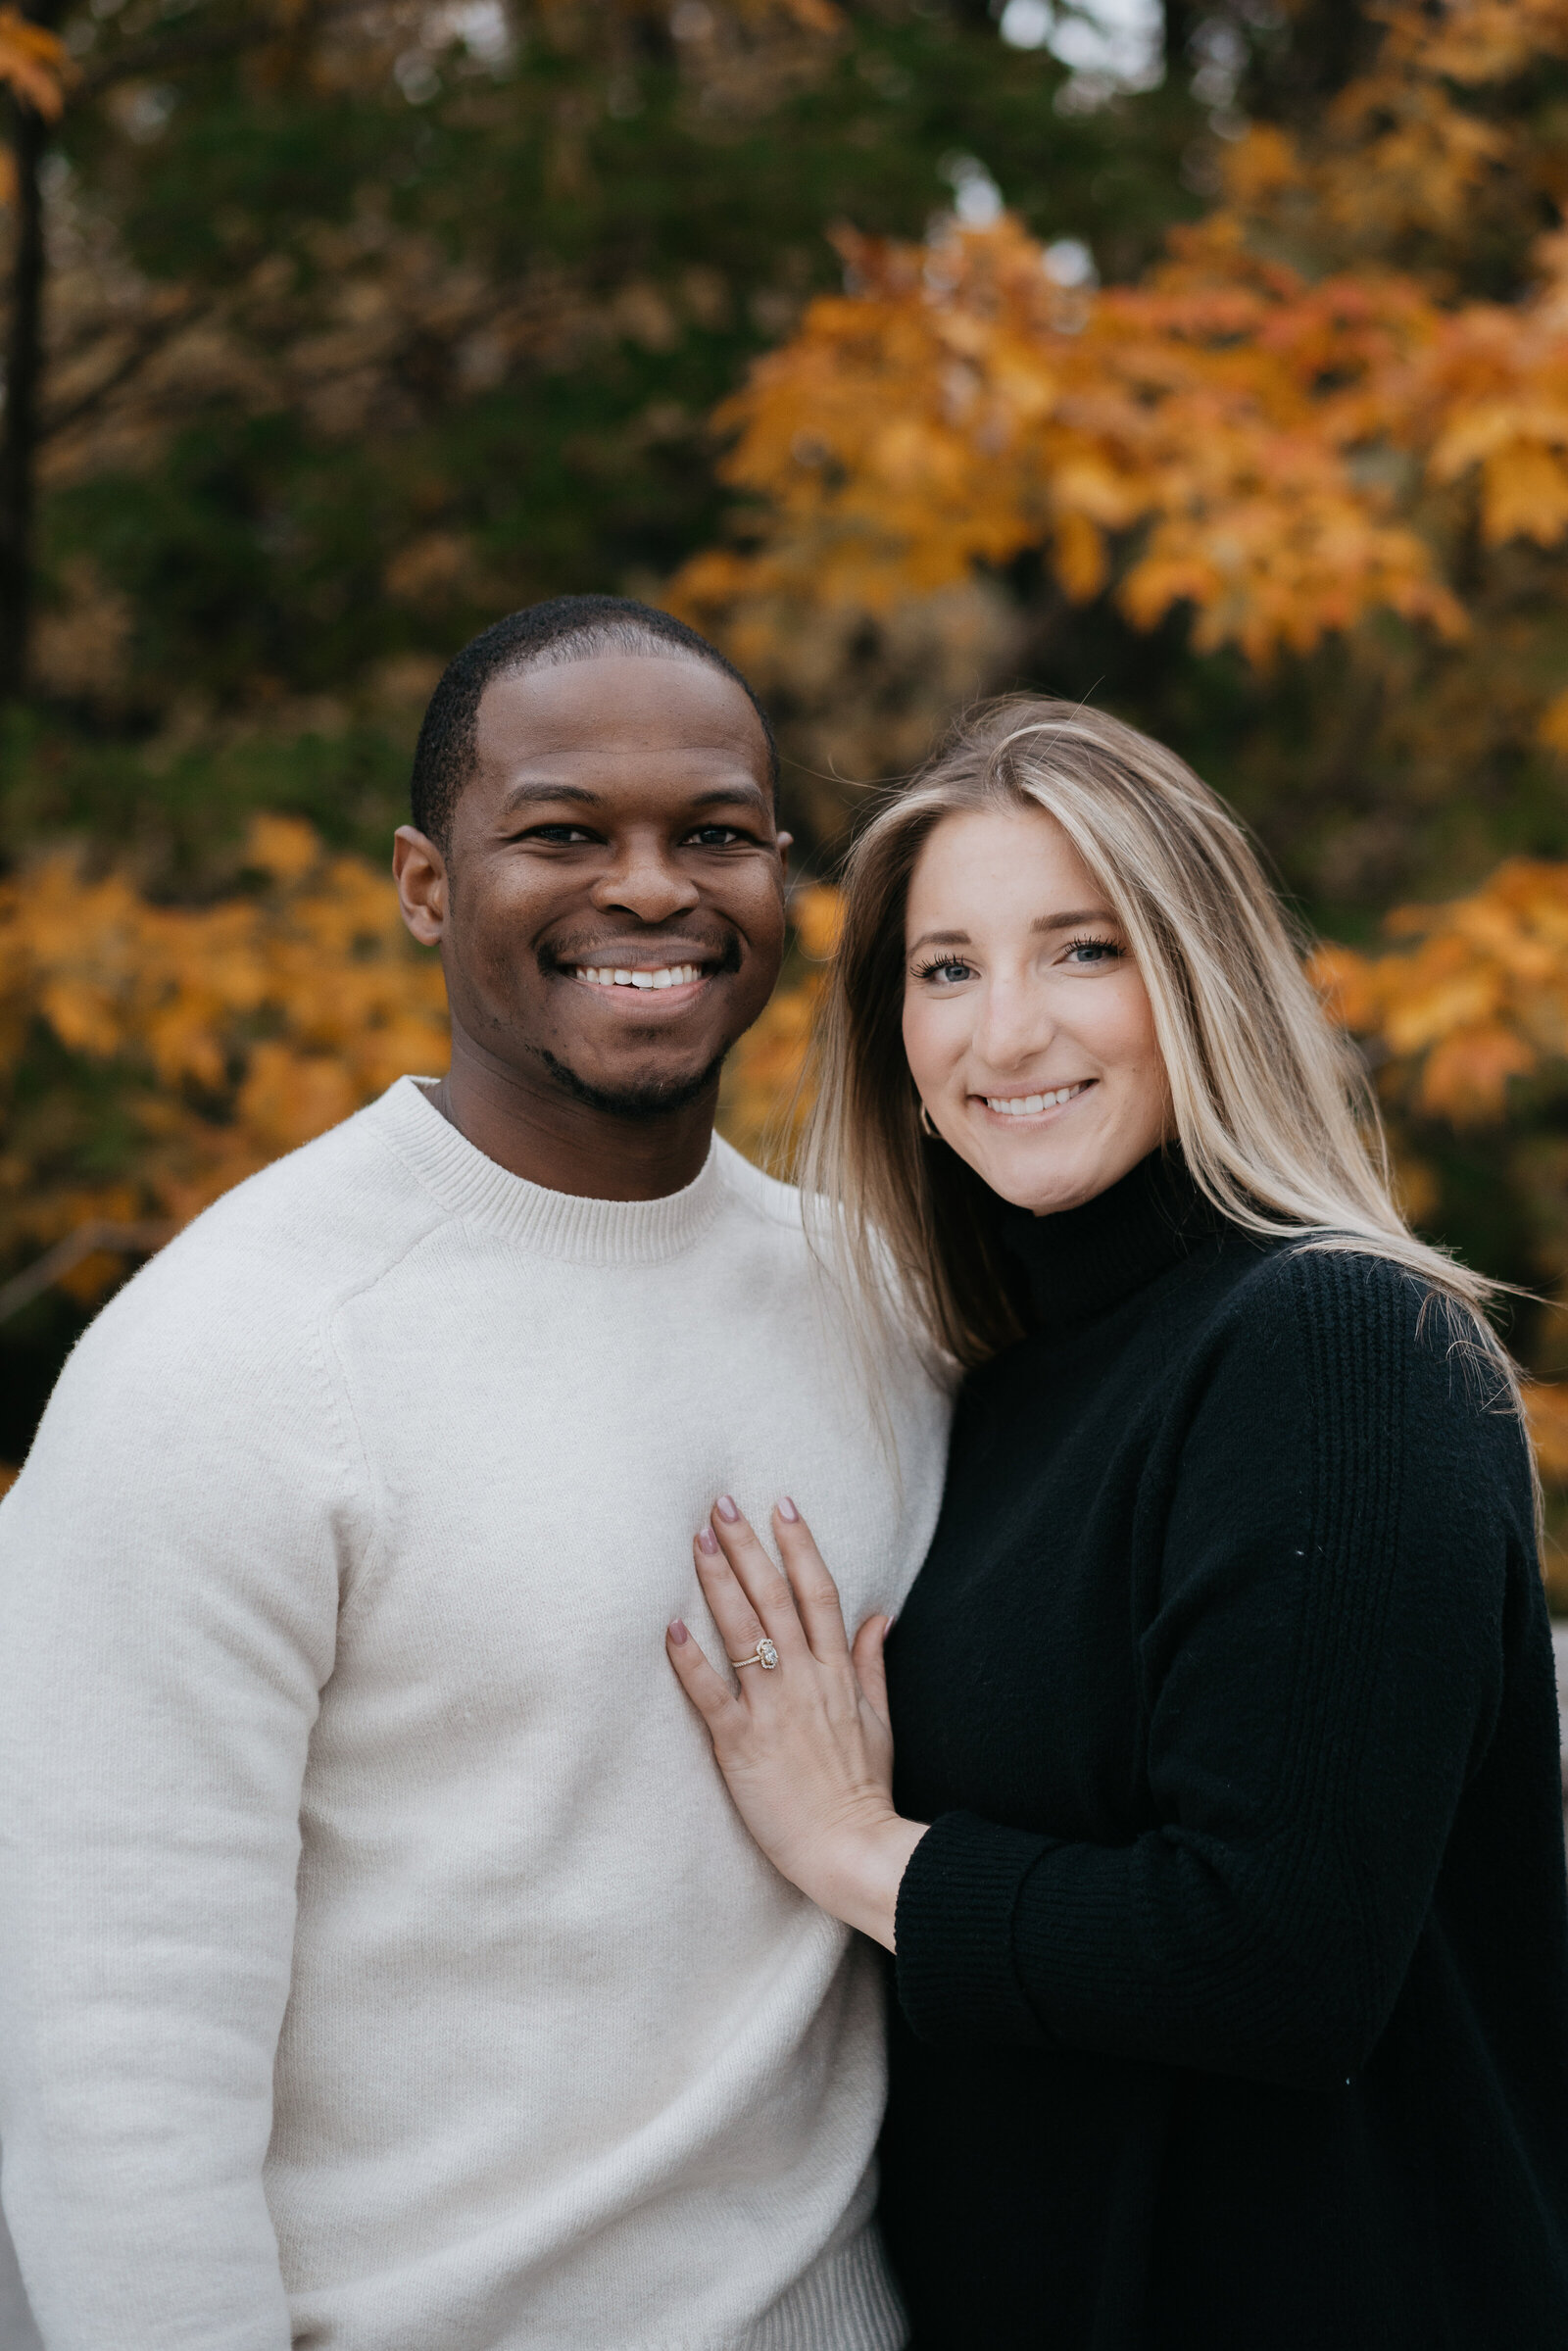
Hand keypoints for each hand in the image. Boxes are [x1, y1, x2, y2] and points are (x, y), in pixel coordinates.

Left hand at [665, 1495, 927, 1951]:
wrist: (851, 1849)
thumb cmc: (862, 1789)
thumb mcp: (880, 1719)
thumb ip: (871, 1663)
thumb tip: (879, 1614)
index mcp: (837, 1672)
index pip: (818, 1592)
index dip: (800, 1545)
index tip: (781, 1504)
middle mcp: (804, 1679)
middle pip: (774, 1598)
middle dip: (748, 1546)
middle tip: (721, 1503)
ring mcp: (772, 1708)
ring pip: (743, 1631)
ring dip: (718, 1581)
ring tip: (697, 1540)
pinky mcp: (740, 1743)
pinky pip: (711, 1693)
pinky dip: (691, 1658)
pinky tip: (671, 1625)